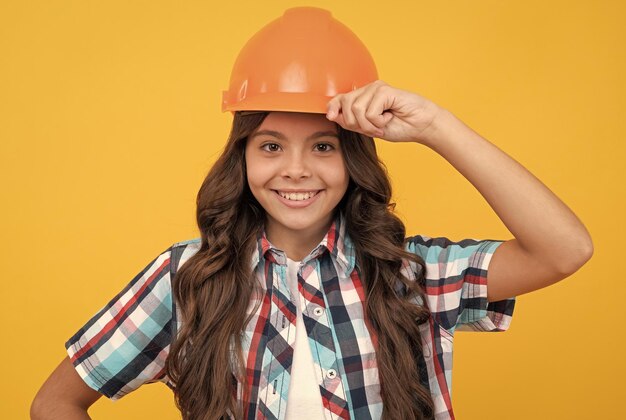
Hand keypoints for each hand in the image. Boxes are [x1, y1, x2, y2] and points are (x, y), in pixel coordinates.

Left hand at [326, 80, 443, 143]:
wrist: (421, 126)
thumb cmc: (399, 126)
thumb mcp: (369, 128)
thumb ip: (352, 122)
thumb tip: (331, 115)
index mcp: (363, 97)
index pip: (340, 98)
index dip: (332, 107)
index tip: (330, 116)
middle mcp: (368, 89)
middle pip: (345, 104)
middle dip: (356, 123)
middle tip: (373, 129)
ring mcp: (376, 88)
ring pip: (356, 109)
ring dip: (368, 125)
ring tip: (382, 125)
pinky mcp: (384, 90)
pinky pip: (369, 112)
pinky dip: (378, 122)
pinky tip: (389, 118)